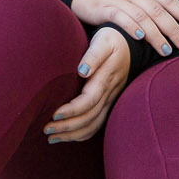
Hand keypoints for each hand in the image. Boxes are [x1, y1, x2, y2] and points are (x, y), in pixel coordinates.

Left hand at [47, 26, 130, 143]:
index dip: (72, 110)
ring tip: (51, 137)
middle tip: (46, 129)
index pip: (89, 101)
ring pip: (94, 125)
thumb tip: (82, 70)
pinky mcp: (109, 103)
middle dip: (67, 127)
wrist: (131, 44)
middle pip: (89, 118)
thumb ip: (93, 55)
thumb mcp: (104, 41)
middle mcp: (109, 93)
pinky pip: (97, 124)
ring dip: (72, 134)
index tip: (54, 114)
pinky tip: (67, 136)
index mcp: (105, 79)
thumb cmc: (112, 40)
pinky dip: (82, 134)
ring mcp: (110, 100)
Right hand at [68, 0, 178, 57]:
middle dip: (174, 28)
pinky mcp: (103, 6)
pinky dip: (131, 25)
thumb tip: (168, 15)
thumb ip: (146, 0)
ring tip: (166, 49)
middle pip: (159, 10)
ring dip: (156, 34)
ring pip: (142, 15)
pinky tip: (140, 36)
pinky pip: (119, 15)